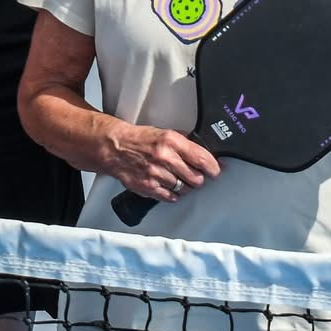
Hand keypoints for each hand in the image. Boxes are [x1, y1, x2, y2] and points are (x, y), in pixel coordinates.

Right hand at [103, 122, 219, 201]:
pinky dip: (173, 194)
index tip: (215, 171)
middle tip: (195, 175)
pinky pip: (171, 197)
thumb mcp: (165, 133)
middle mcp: (164, 158)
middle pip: (196, 178)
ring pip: (185, 190)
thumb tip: (206, 155)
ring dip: (185, 187)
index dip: (213, 168)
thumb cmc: (140, 140)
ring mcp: (156, 174)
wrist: (115, 148)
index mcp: (171, 141)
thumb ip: (185, 144)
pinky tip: (169, 186)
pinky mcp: (149, 187)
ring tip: (179, 179)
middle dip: (198, 178)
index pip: (202, 159)